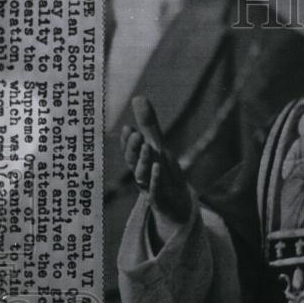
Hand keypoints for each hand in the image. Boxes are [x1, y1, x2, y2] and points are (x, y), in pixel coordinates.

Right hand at [120, 96, 192, 225]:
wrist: (176, 206)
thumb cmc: (164, 173)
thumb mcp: (158, 147)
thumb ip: (148, 125)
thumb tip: (138, 97)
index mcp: (139, 162)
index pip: (129, 150)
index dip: (127, 141)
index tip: (128, 127)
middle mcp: (141, 175)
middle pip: (132, 161)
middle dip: (132, 148)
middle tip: (135, 133)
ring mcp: (150, 188)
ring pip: (142, 175)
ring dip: (143, 161)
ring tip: (147, 146)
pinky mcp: (160, 200)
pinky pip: (156, 190)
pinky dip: (156, 179)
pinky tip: (158, 166)